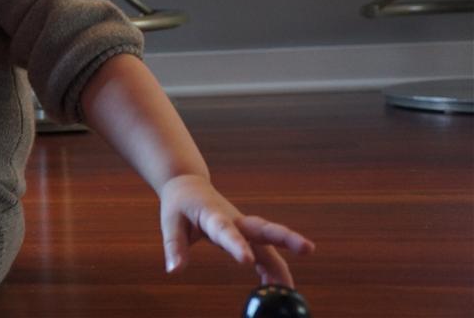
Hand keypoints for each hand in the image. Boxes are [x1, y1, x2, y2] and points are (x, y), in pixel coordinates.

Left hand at [159, 174, 314, 286]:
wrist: (189, 186)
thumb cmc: (180, 204)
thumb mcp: (170, 222)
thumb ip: (174, 246)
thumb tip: (174, 271)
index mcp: (213, 215)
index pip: (226, 230)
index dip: (237, 245)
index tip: (247, 261)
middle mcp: (234, 220)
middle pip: (263, 228)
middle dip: (286, 238)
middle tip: (308, 249)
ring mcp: (244, 227)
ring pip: (270, 242)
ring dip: (283, 262)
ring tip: (292, 291)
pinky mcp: (247, 235)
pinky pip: (265, 253)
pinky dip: (272, 270)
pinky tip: (279, 290)